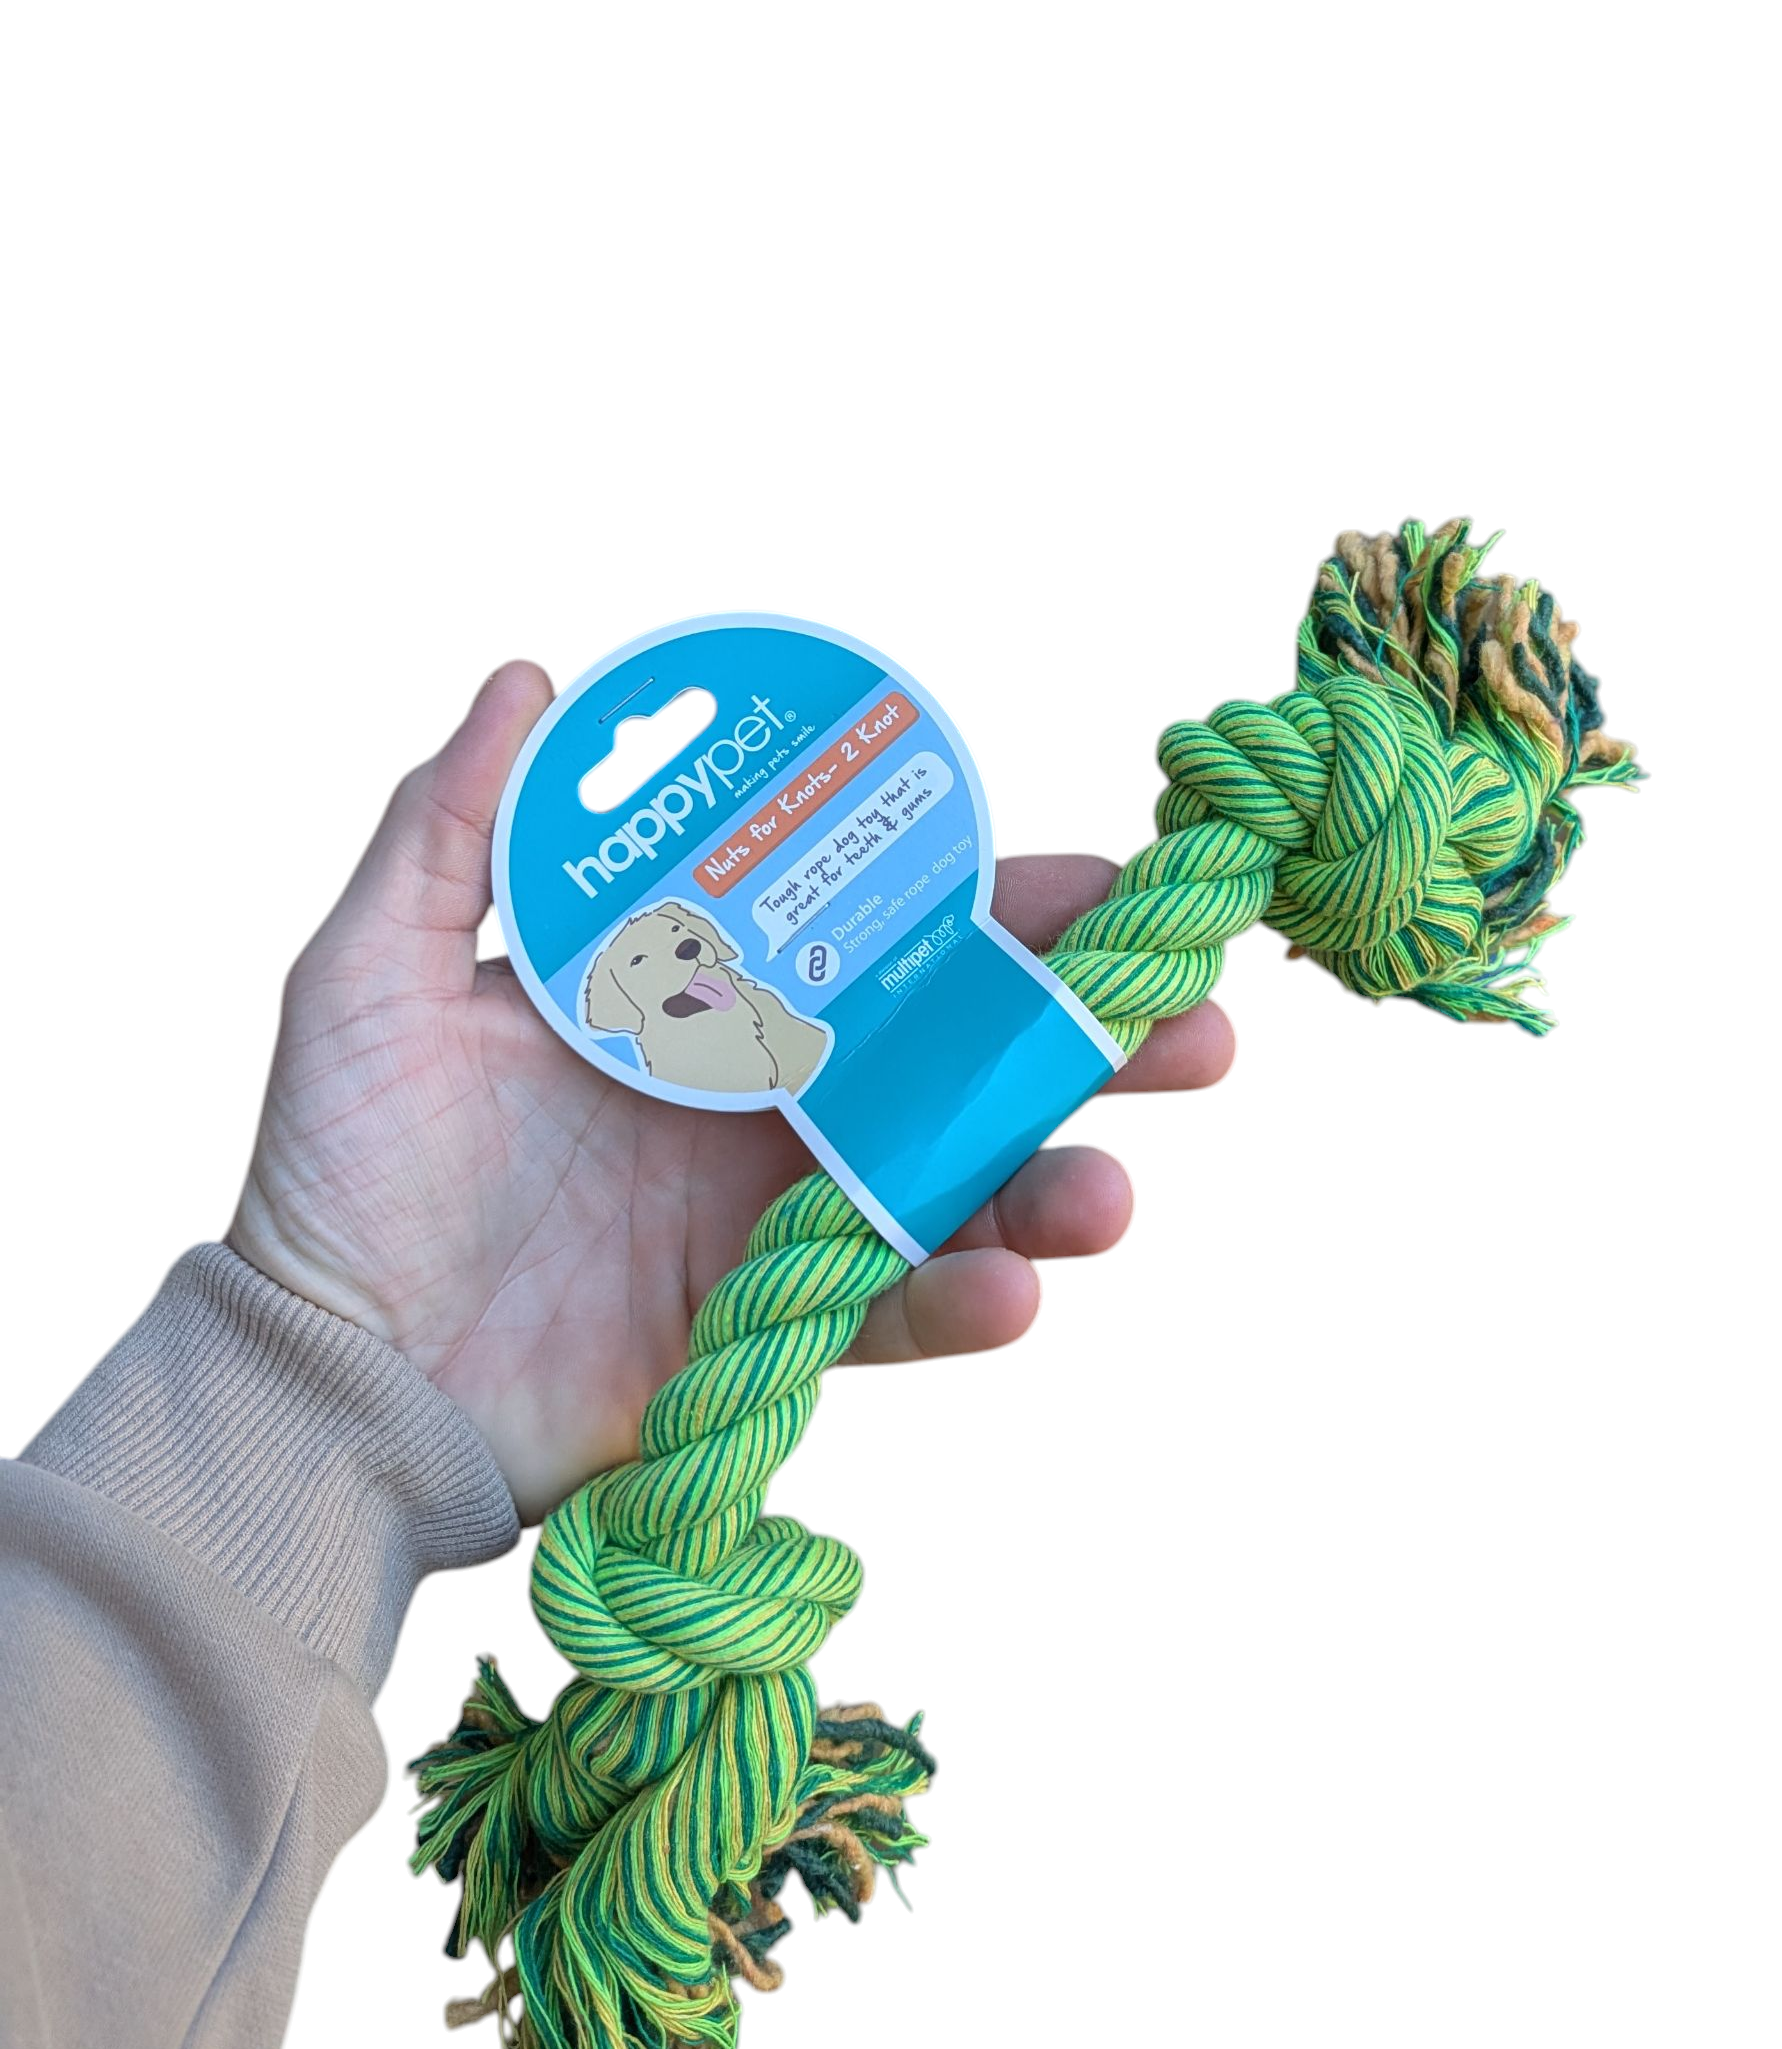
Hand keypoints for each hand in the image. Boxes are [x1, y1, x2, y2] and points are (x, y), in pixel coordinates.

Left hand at [228, 666, 1233, 1518]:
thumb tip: (532, 675)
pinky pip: (891, 1311)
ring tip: (1112, 1187)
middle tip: (1195, 1016)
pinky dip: (962, 1302)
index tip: (1107, 874)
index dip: (994, 902)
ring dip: (1054, 1179)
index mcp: (702, 995)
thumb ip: (451, 831)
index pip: (876, 928)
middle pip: (957, 1050)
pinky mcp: (773, 1331)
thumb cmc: (338, 1164)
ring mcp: (777, 1217)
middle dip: (1085, 1033)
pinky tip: (1012, 1288)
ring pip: (956, 1182)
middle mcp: (764, 1096)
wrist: (319, 1373)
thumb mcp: (377, 972)